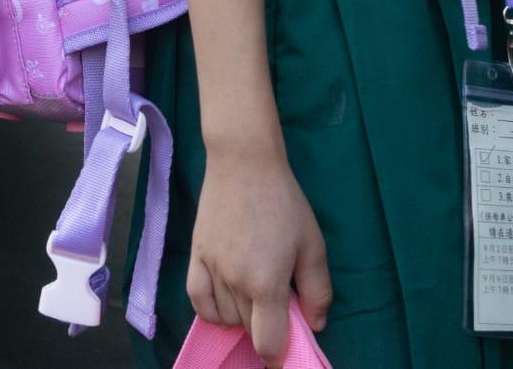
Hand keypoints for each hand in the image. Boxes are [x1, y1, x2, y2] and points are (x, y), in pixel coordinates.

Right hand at [187, 147, 331, 368]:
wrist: (243, 164)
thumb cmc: (284, 203)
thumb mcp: (313, 246)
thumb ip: (317, 292)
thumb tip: (314, 325)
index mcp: (266, 283)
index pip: (268, 342)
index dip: (279, 357)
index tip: (286, 355)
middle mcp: (234, 282)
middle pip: (248, 330)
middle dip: (266, 329)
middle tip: (280, 308)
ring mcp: (211, 269)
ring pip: (224, 317)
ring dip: (242, 318)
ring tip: (256, 297)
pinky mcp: (195, 256)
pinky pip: (198, 300)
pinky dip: (211, 311)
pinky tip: (226, 303)